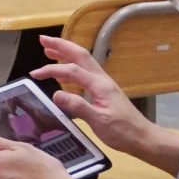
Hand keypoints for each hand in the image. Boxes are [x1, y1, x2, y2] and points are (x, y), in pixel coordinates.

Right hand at [31, 35, 152, 154]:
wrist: (143, 138)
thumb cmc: (122, 131)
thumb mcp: (99, 121)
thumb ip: (78, 107)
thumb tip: (56, 94)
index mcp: (100, 85)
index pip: (72, 70)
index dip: (53, 69)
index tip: (35, 74)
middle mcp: (102, 80)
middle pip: (81, 55)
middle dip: (61, 46)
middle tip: (42, 40)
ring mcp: (104, 84)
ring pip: (83, 62)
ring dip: (66, 53)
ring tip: (48, 50)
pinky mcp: (104, 91)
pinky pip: (85, 72)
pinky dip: (71, 66)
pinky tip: (64, 73)